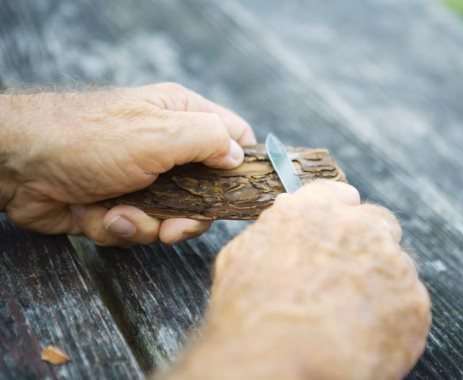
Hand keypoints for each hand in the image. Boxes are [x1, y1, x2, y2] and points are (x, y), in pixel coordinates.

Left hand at [0, 83, 254, 245]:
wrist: (19, 166)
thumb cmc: (88, 137)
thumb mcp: (159, 133)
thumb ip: (209, 139)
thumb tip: (237, 156)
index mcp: (181, 117)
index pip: (232, 136)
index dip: (243, 163)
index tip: (243, 192)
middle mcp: (167, 147)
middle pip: (207, 189)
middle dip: (190, 214)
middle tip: (175, 224)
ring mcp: (144, 178)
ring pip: (173, 216)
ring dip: (149, 223)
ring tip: (121, 212)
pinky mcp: (122, 204)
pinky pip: (140, 227)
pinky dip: (121, 227)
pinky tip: (101, 214)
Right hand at [164, 181, 430, 379]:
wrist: (273, 362)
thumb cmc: (249, 315)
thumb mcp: (244, 255)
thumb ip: (278, 229)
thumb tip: (289, 222)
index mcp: (313, 210)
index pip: (341, 195)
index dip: (342, 215)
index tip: (342, 232)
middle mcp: (356, 226)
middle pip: (377, 224)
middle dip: (368, 246)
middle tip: (349, 281)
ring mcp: (391, 262)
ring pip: (395, 266)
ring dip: (380, 285)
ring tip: (349, 320)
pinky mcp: (414, 301)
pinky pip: (408, 306)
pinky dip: (393, 321)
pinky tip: (363, 339)